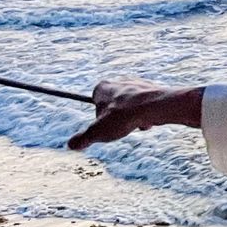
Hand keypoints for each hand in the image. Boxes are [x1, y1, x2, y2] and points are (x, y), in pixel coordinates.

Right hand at [66, 79, 201, 150]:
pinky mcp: (151, 90)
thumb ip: (83, 138)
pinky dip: (144, 117)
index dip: (99, 118)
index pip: (95, 103)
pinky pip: (144, 109)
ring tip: (136, 124)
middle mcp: (120, 81)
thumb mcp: (97, 132)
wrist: (155, 106)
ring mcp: (136, 85)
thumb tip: (71, 145)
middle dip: (117, 120)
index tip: (106, 125)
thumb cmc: (124, 117)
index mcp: (103, 87)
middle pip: (113, 108)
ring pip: (129, 110)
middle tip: (122, 126)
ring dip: (132, 120)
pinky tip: (148, 121)